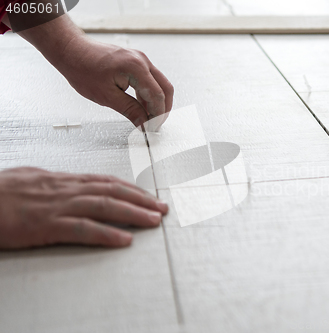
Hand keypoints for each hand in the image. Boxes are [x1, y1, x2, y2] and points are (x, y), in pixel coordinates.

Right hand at [0, 167, 167, 248]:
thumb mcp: (31, 181)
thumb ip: (56, 184)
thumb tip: (73, 185)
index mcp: (62, 180)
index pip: (105, 181)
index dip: (131, 188)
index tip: (149, 195)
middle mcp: (65, 189)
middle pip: (112, 191)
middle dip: (141, 200)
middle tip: (163, 208)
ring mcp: (57, 206)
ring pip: (104, 206)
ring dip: (133, 213)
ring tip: (154, 221)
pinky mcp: (45, 225)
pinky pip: (82, 229)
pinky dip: (106, 234)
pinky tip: (124, 240)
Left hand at [58, 35, 173, 129]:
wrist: (72, 50)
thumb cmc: (82, 68)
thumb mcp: (106, 96)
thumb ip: (130, 110)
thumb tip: (143, 123)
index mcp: (136, 68)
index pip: (157, 96)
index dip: (158, 114)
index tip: (153, 127)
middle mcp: (141, 60)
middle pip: (165, 88)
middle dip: (163, 109)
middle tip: (156, 124)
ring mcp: (140, 59)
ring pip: (159, 84)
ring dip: (156, 102)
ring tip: (148, 118)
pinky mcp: (136, 61)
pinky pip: (150, 79)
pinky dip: (149, 94)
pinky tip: (142, 106)